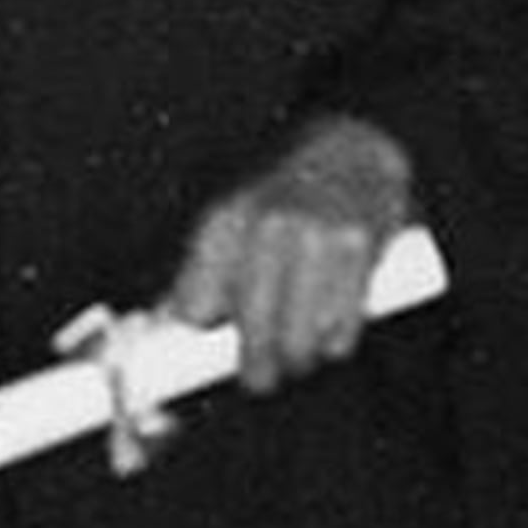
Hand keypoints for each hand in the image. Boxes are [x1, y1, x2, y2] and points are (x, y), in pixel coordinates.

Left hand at [164, 114, 417, 391]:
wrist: (352, 147)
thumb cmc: (284, 197)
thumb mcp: (236, 218)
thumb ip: (205, 273)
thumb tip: (170, 328)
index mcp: (224, 220)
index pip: (196, 307)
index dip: (202, 335)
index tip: (206, 350)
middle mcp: (266, 226)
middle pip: (252, 333)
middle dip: (257, 370)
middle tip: (262, 380)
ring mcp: (315, 238)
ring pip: (299, 342)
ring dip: (299, 360)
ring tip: (301, 355)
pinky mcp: (357, 250)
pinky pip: (341, 331)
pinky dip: (336, 342)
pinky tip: (333, 330)